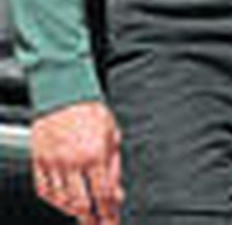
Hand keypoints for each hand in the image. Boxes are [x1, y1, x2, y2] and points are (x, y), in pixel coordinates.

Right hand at [31, 101, 121, 223]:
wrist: (63, 95)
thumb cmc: (90, 112)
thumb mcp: (112, 136)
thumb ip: (114, 168)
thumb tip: (117, 194)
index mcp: (95, 155)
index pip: (103, 195)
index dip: (108, 213)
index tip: (111, 221)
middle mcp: (73, 162)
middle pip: (82, 203)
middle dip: (91, 218)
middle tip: (99, 223)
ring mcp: (53, 164)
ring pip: (62, 200)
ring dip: (74, 211)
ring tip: (84, 215)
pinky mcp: (39, 162)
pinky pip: (45, 191)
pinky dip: (55, 201)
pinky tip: (64, 203)